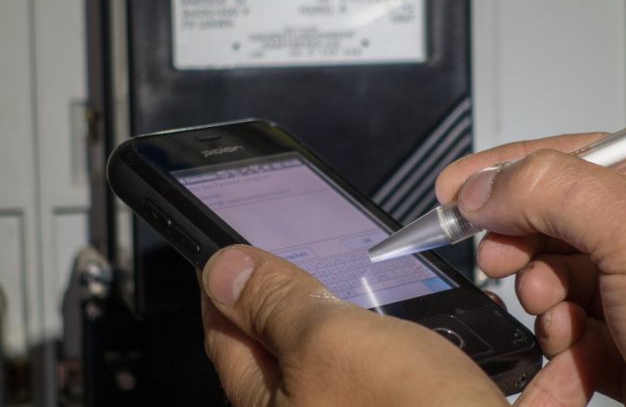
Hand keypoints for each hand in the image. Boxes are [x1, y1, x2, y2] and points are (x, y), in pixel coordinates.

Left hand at [199, 245, 502, 406]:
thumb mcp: (331, 341)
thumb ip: (274, 303)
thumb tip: (221, 269)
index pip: (224, 335)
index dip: (223, 284)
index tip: (227, 249)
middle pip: (274, 350)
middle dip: (284, 298)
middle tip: (291, 252)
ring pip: (327, 361)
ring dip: (341, 318)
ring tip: (352, 280)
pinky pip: (368, 376)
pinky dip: (380, 344)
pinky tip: (404, 325)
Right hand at [436, 135, 625, 405]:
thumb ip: (556, 191)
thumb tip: (488, 185)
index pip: (577, 156)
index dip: (509, 170)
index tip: (455, 188)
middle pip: (558, 220)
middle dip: (525, 245)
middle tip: (503, 259)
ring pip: (556, 282)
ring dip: (542, 303)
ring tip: (556, 318)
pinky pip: (571, 336)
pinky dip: (556, 353)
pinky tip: (562, 365)